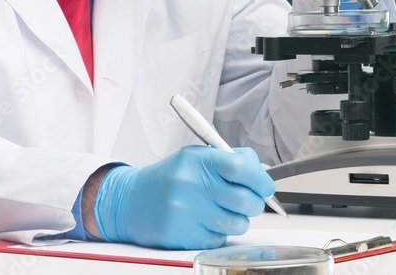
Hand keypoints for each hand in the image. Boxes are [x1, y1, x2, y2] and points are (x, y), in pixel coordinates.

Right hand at [94, 146, 274, 249]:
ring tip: (221, 212)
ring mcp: (188, 211)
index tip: (265, 187)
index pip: (243, 167)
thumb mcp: (194, 158)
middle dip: (254, 203)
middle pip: (247, 200)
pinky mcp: (184, 235)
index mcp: (199, 160)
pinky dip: (218, 233)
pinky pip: (220, 238)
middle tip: (247, 201)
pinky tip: (203, 222)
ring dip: (236, 220)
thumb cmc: (169, 179)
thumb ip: (228, 160)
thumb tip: (262, 174)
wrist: (129, 201)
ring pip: (237, 223)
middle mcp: (193, 184)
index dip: (261, 180)